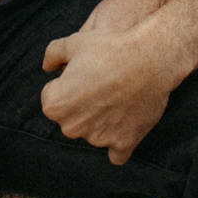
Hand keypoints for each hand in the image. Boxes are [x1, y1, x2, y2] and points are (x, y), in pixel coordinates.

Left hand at [40, 24, 183, 164]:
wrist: (150, 58)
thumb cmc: (110, 49)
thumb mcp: (75, 42)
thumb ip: (52, 54)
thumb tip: (47, 66)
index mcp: (55, 105)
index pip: (51, 99)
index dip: (67, 85)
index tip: (84, 75)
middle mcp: (72, 127)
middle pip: (71, 119)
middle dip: (81, 106)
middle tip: (101, 85)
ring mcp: (98, 139)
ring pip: (92, 134)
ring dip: (101, 122)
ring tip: (118, 96)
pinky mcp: (123, 144)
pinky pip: (116, 155)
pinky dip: (119, 144)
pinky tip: (124, 127)